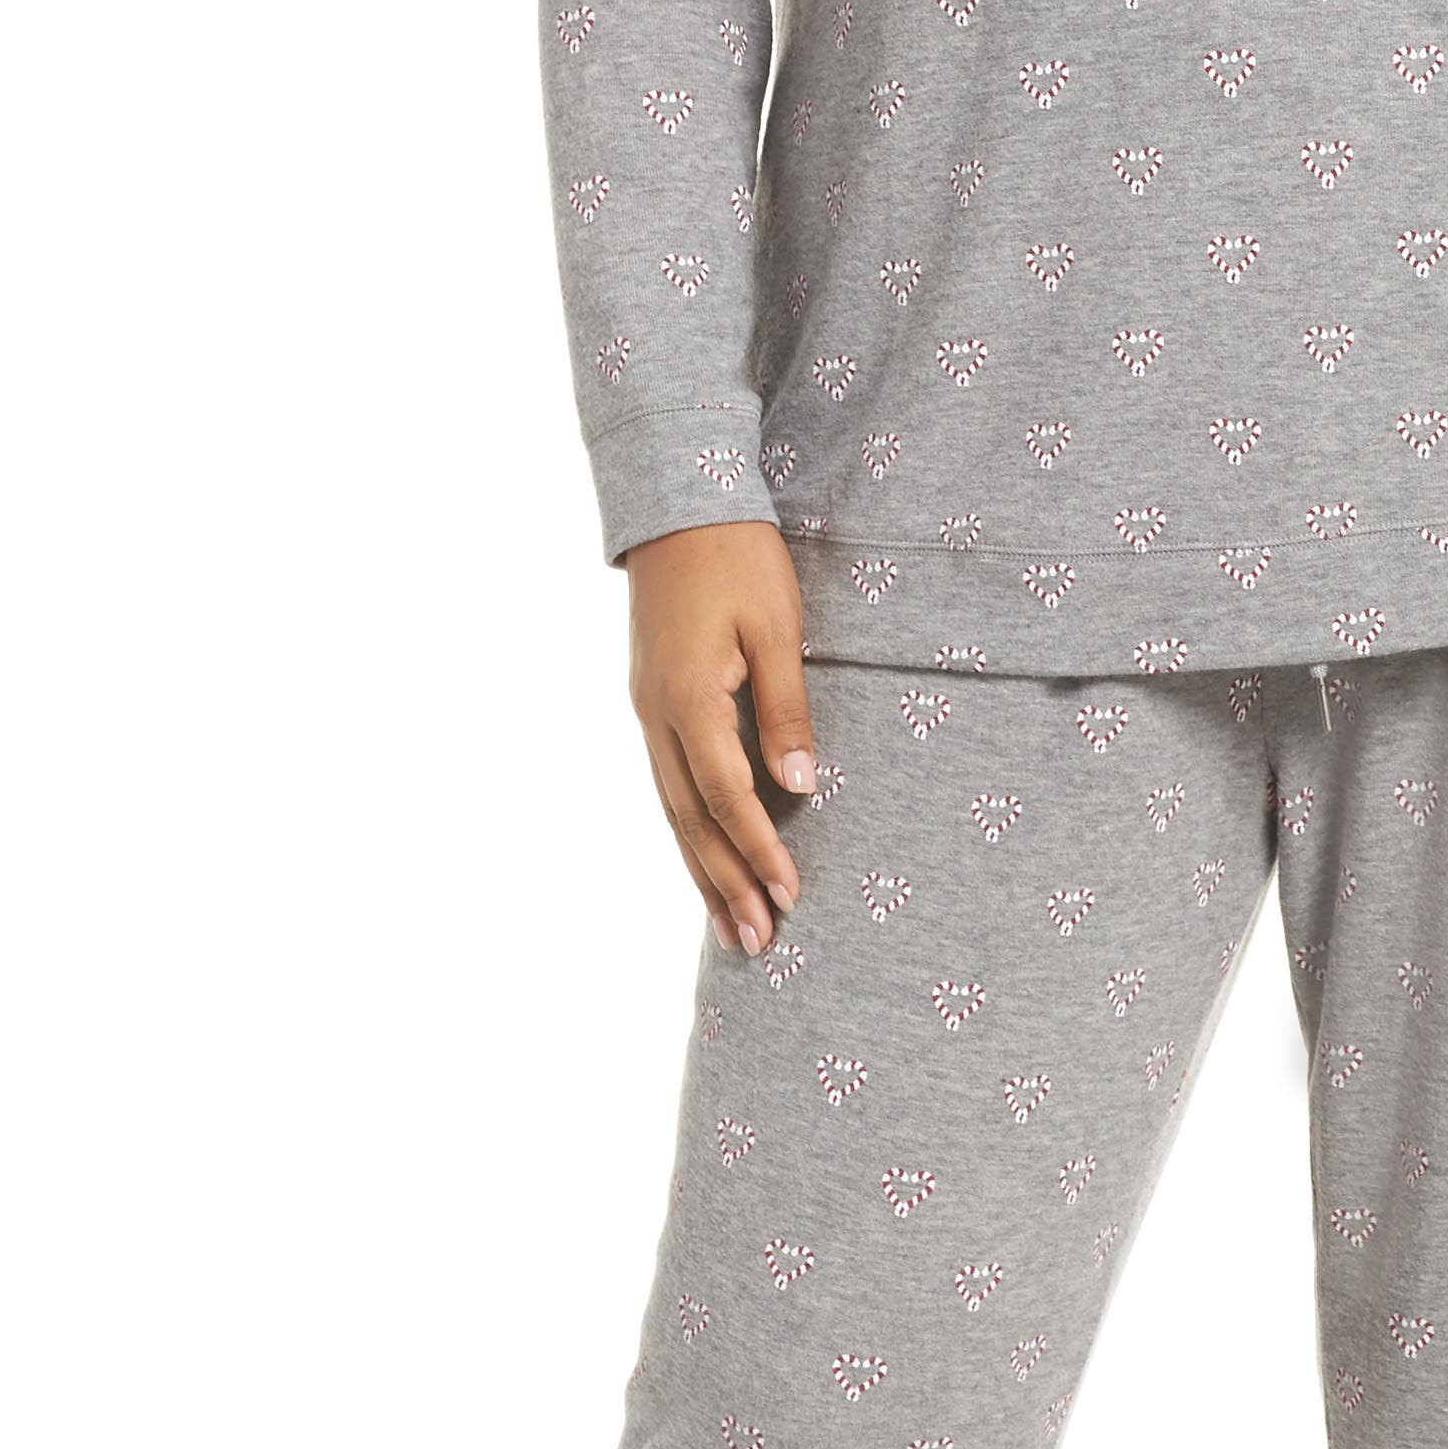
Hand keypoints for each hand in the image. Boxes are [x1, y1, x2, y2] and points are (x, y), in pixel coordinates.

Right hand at [622, 521, 816, 952]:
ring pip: (674, 811)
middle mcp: (657, 717)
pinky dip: (690, 832)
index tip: (790, 896)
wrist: (678, 506)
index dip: (759, 850)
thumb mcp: (778, 627)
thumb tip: (799, 784)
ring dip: (703, 871)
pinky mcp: (653, 706)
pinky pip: (669, 785)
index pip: (728, 796)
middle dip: (725, 885)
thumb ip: (787, 708)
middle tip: (758, 941)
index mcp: (689, 699)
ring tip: (732, 927)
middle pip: (691, 821)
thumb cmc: (738, 558)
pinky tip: (707, 860)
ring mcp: (648, 713)